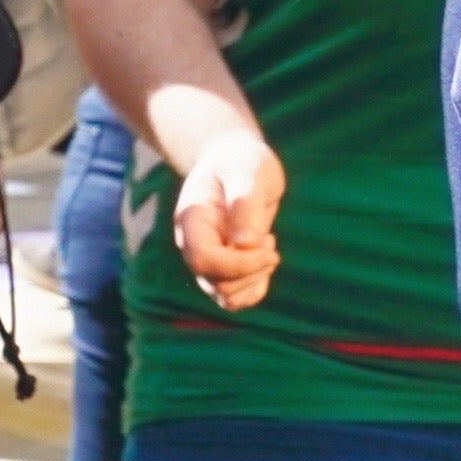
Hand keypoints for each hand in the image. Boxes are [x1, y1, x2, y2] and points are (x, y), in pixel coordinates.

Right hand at [170, 125, 284, 310]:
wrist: (234, 162)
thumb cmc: (240, 162)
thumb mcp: (247, 172)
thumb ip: (244, 203)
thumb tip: (245, 243)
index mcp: (191, 221)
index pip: (202, 260)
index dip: (239, 262)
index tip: (268, 243)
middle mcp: (193, 244)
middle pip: (214, 283)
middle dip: (252, 271)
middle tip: (270, 241)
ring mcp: (207, 258)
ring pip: (224, 296)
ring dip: (254, 280)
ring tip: (267, 247)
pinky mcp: (224, 267)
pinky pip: (235, 298)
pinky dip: (255, 289)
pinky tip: (265, 261)